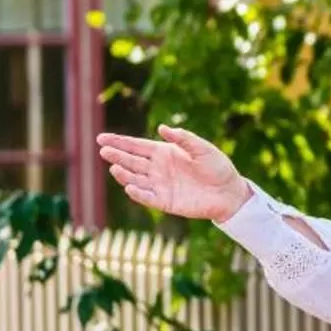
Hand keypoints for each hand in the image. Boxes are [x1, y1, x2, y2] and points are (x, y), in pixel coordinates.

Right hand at [97, 127, 251, 222]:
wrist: (229, 192)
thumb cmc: (217, 167)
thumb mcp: (202, 148)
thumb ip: (183, 138)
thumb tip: (162, 128)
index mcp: (163, 153)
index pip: (136, 146)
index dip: (119, 142)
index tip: (101, 138)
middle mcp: (157, 169)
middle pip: (131, 161)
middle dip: (117, 156)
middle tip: (104, 151)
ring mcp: (160, 185)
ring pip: (136, 179)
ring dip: (124, 174)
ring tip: (115, 168)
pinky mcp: (165, 202)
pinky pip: (148, 197)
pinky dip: (138, 193)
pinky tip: (130, 187)